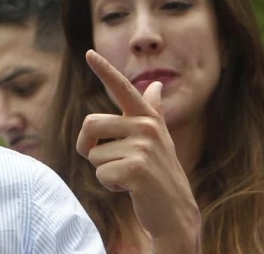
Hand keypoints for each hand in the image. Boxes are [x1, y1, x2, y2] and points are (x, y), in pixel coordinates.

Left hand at [76, 50, 199, 250]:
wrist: (175, 212)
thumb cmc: (159, 172)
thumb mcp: (157, 138)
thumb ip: (152, 111)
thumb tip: (156, 84)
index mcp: (146, 117)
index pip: (123, 88)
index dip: (104, 69)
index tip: (89, 52)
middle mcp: (146, 127)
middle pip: (90, 124)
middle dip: (88, 147)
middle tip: (110, 162)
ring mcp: (144, 147)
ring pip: (93, 154)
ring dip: (103, 171)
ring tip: (128, 176)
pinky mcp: (138, 168)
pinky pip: (100, 174)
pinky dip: (109, 186)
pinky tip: (131, 189)